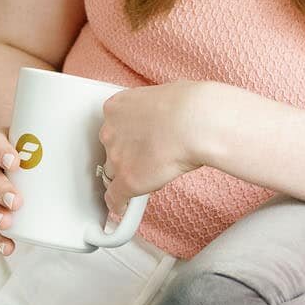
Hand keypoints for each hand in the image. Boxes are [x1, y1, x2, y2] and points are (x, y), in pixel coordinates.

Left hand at [94, 80, 211, 226]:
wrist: (194, 123)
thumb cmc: (189, 106)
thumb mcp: (165, 97)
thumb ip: (155, 111)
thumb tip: (165, 118)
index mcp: (116, 107)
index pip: (114, 127)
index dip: (127, 136)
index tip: (136, 141)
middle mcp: (110, 132)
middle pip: (111, 150)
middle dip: (126, 154)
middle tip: (146, 156)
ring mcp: (116, 158)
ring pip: (114, 172)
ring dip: (127, 175)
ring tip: (147, 176)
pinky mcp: (127, 181)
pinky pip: (115, 198)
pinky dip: (119, 204)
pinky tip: (123, 208)